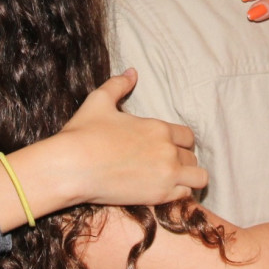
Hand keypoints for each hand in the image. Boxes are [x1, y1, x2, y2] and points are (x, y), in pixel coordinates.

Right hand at [57, 68, 207, 205]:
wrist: (70, 167)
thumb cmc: (83, 132)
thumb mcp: (99, 101)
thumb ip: (119, 84)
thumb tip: (132, 72)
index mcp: (158, 128)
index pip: (187, 136)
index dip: (179, 141)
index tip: (166, 147)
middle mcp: (168, 151)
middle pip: (192, 157)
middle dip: (181, 160)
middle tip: (163, 165)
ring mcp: (166, 175)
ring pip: (198, 178)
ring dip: (187, 178)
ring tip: (171, 180)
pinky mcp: (159, 197)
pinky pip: (186, 196)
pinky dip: (179, 194)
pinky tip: (163, 192)